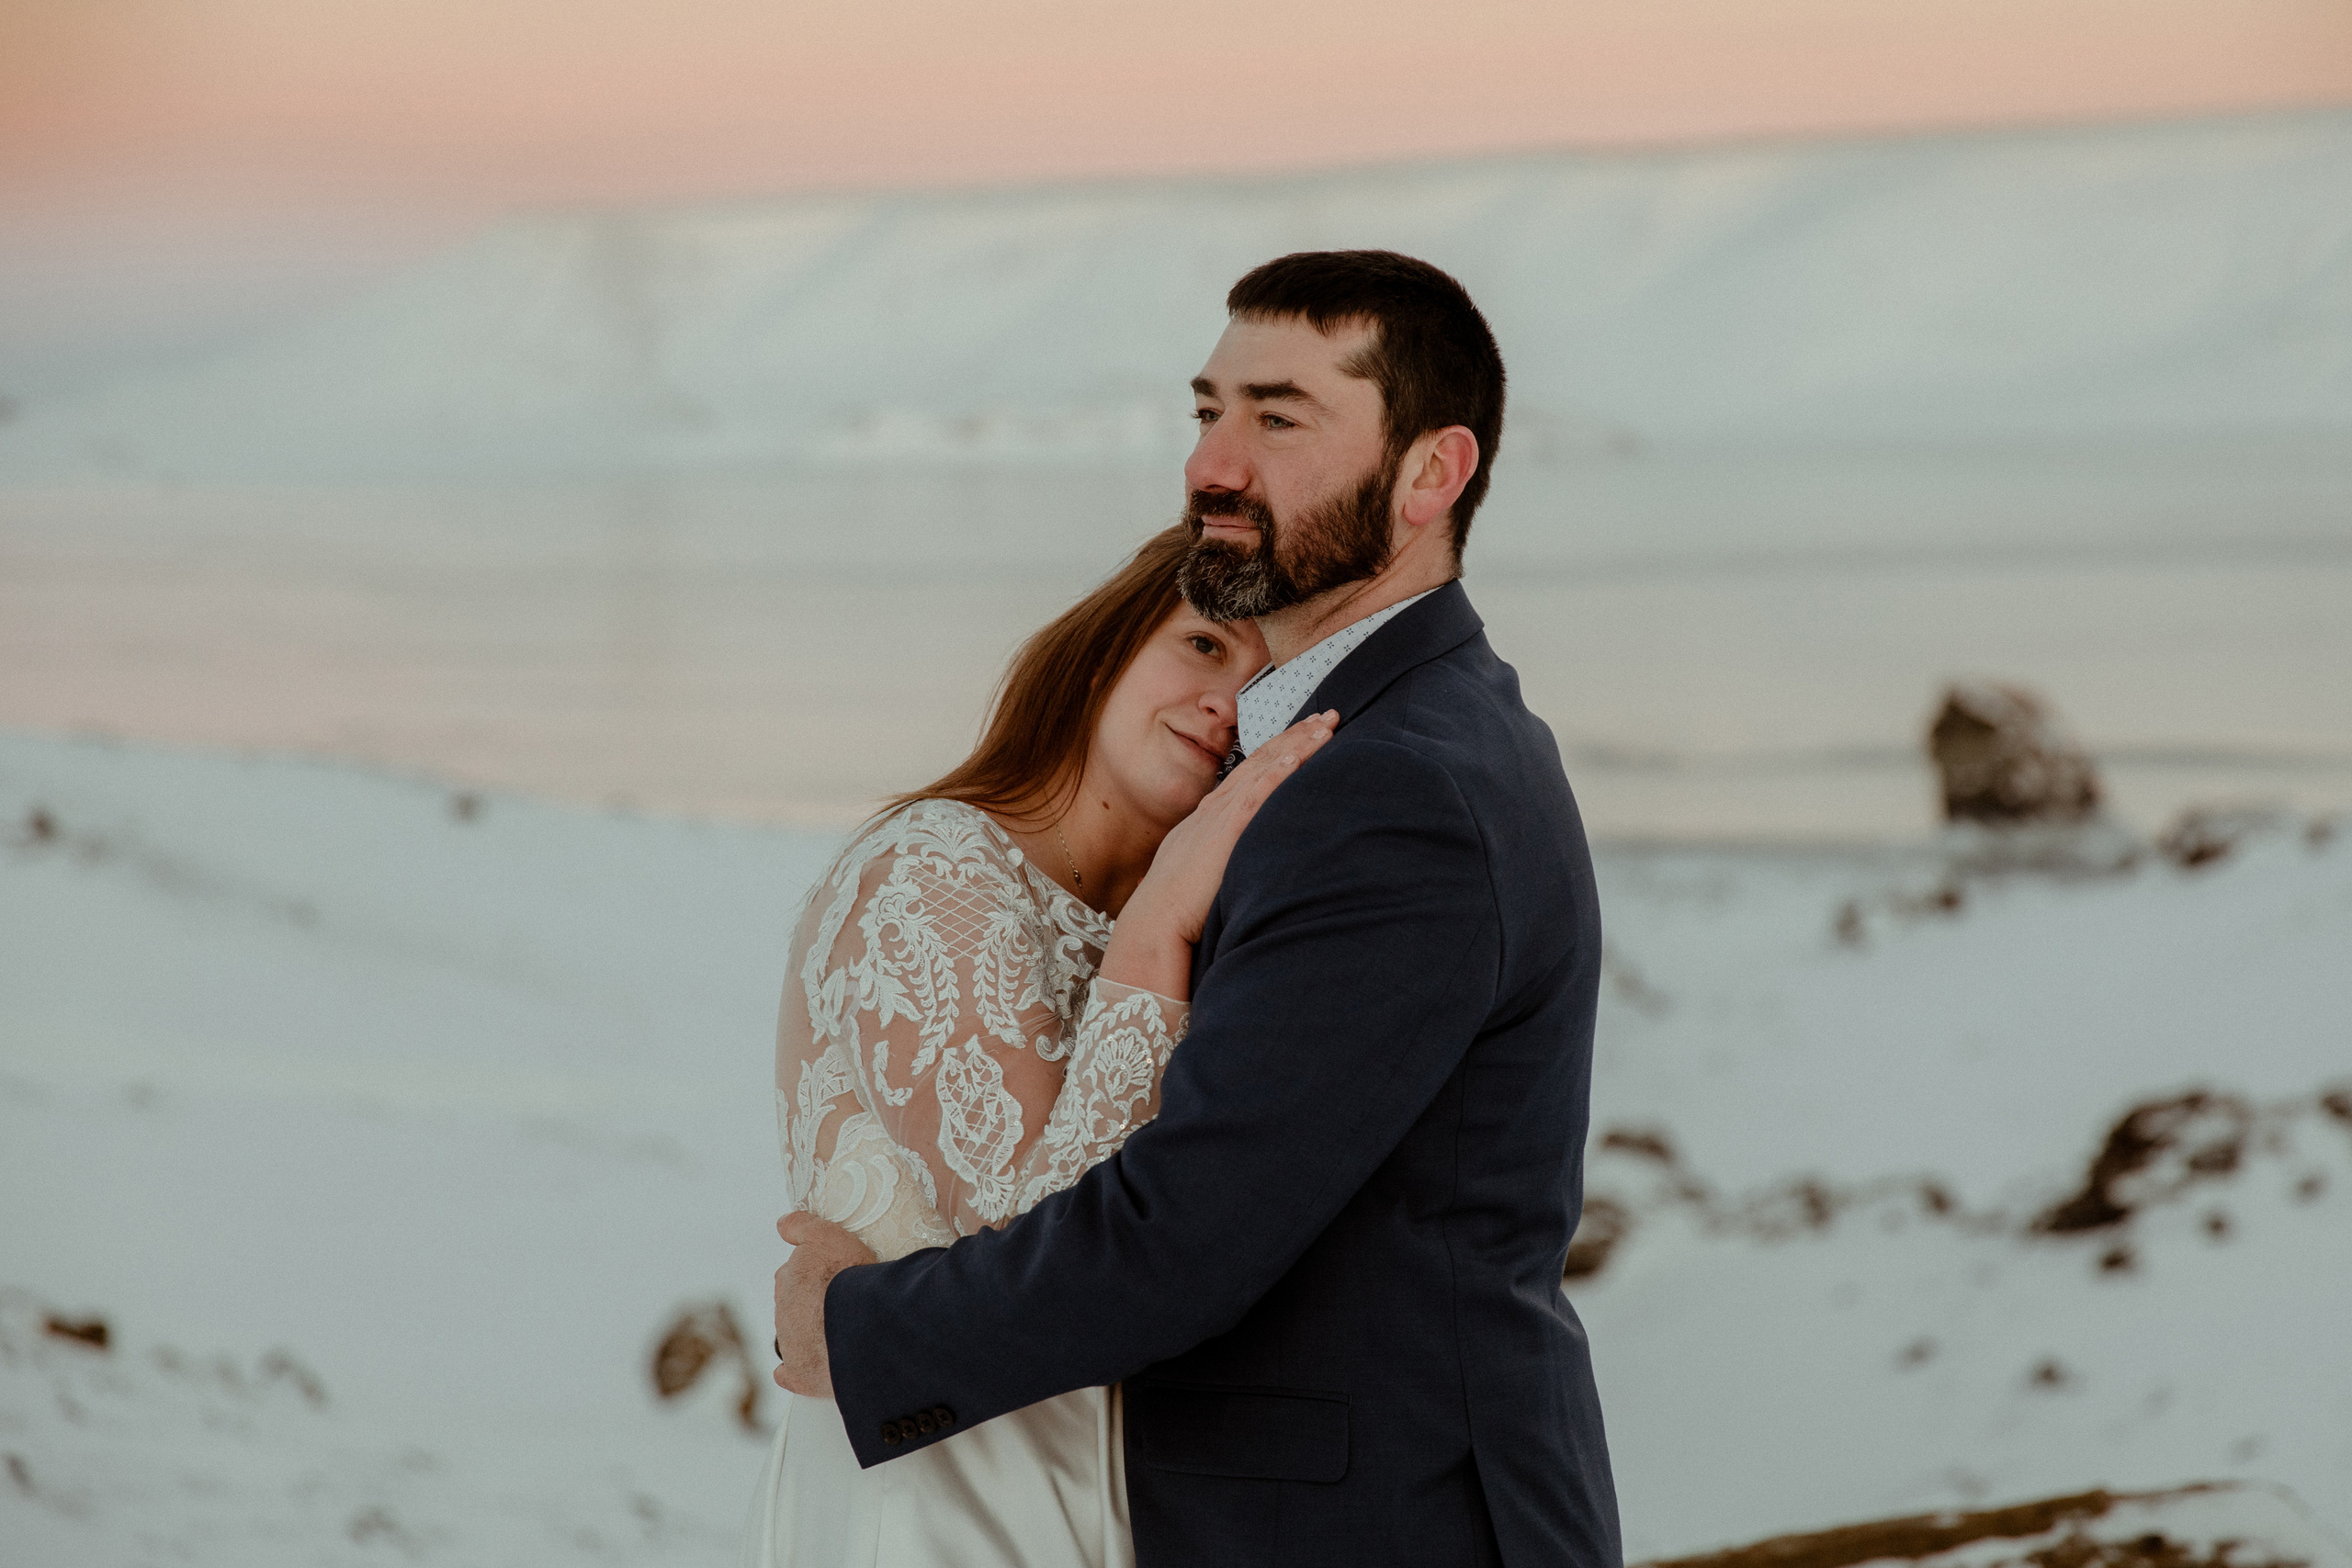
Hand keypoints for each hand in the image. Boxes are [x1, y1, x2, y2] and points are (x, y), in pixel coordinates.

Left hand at [772, 1211, 877, 1396]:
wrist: (862, 1326)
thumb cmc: (850, 1278)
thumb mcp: (829, 1236)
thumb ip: (803, 1227)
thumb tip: (781, 1225)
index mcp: (788, 1279)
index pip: (794, 1274)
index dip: (815, 1275)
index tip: (831, 1278)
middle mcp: (784, 1310)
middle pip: (794, 1304)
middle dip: (811, 1304)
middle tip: (840, 1303)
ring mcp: (791, 1343)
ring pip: (796, 1335)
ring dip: (813, 1333)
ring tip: (843, 1331)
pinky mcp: (801, 1373)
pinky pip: (791, 1373)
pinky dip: (794, 1371)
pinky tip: (803, 1368)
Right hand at [1099, 710, 1336, 995]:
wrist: (1155, 921)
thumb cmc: (1176, 906)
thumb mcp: (1201, 870)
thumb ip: (1222, 856)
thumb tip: (1237, 860)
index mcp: (1209, 816)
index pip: (1250, 772)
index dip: (1278, 749)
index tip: (1303, 734)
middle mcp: (1216, 808)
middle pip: (1261, 761)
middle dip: (1295, 736)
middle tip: (1325, 716)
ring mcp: (1220, 817)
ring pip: (1264, 770)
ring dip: (1296, 745)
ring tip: (1324, 726)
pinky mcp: (1226, 833)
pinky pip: (1256, 795)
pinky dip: (1277, 773)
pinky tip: (1297, 757)